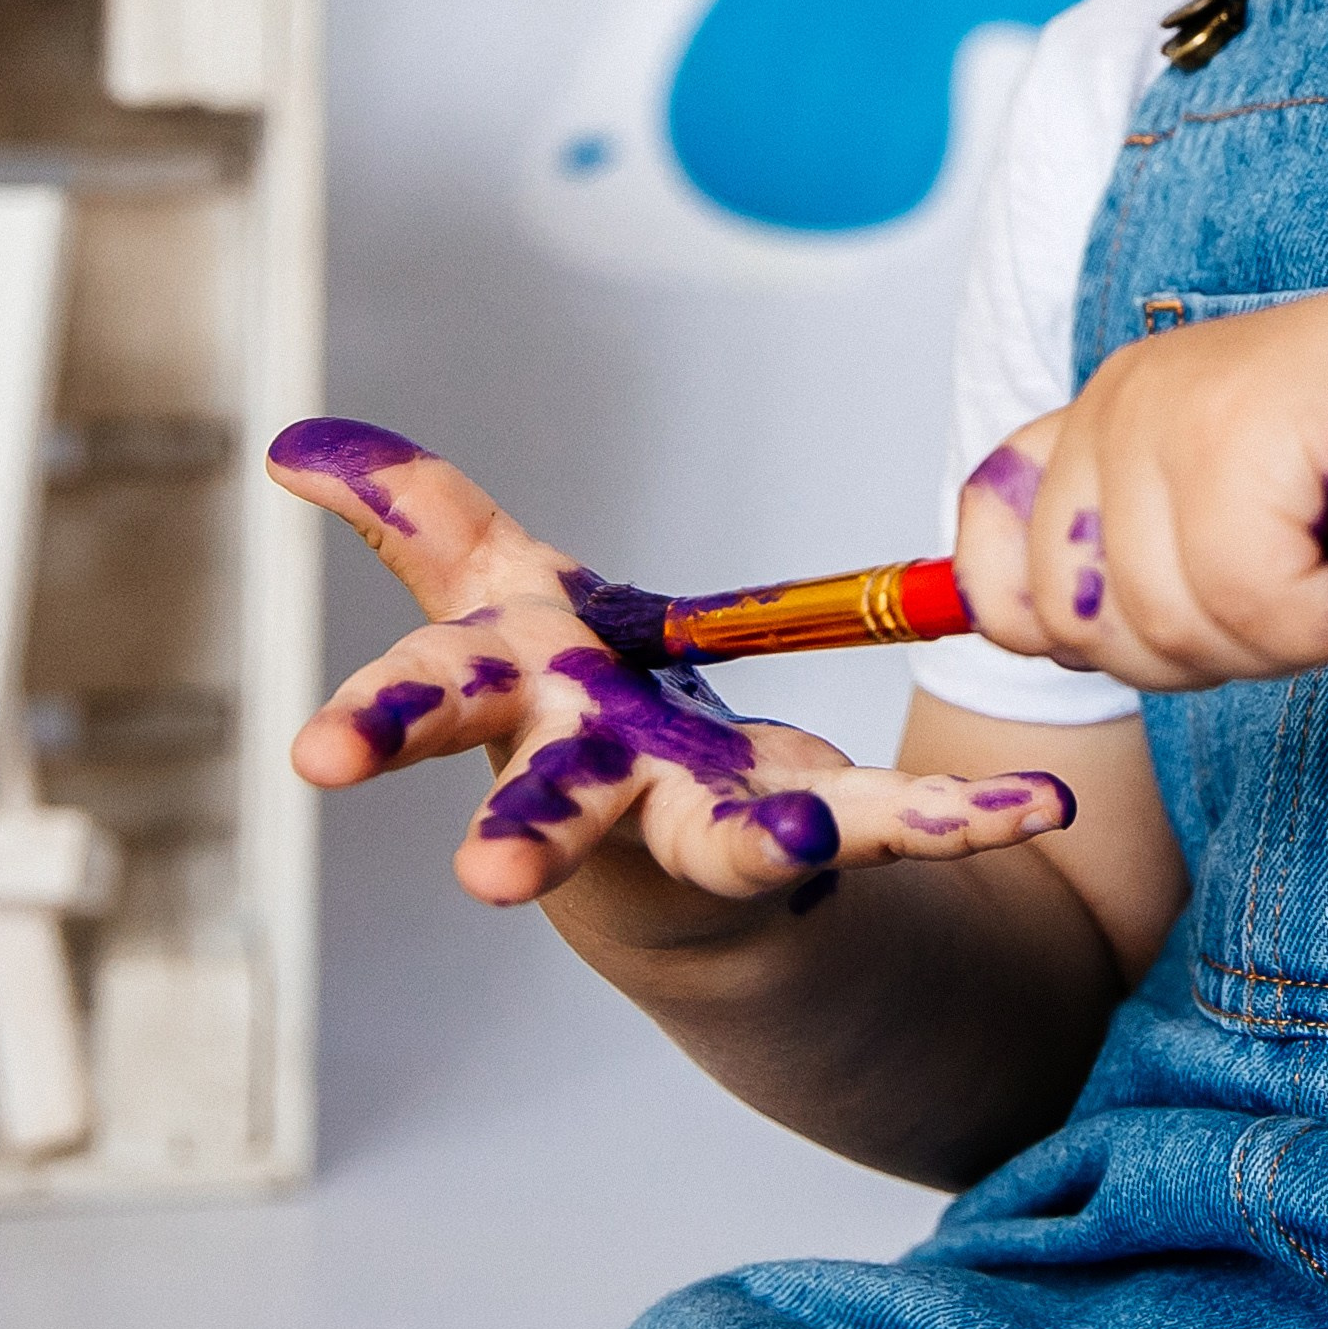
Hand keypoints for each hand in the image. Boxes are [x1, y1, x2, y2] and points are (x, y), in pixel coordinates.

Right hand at [270, 418, 1077, 911]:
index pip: (436, 708)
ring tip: (798, 833)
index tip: (317, 759)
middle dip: (521, 838)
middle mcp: (604, 789)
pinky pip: (896, 827)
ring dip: (762, 836)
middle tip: (484, 884)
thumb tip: (293, 444)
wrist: (679, 884)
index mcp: (525, 714)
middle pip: (554, 809)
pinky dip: (965, 815)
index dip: (377, 725)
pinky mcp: (815, 841)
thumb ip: (416, 520)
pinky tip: (1034, 800)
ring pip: (725, 842)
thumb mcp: (497, 602)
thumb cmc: (574, 719)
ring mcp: (707, 827)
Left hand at [949, 260, 1327, 688]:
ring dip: (1281, 637)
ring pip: (1167, 628)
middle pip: (1080, 629)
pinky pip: (1250, 605)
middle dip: (1199, 653)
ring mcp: (1170, 410)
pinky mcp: (1239, 429)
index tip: (1182, 624)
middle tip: (1301, 595)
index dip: (1067, 635)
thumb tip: (1049, 638)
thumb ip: (1141, 565)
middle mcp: (1118, 402)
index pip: (985, 571)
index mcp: (1102, 419)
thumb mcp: (1239, 522)